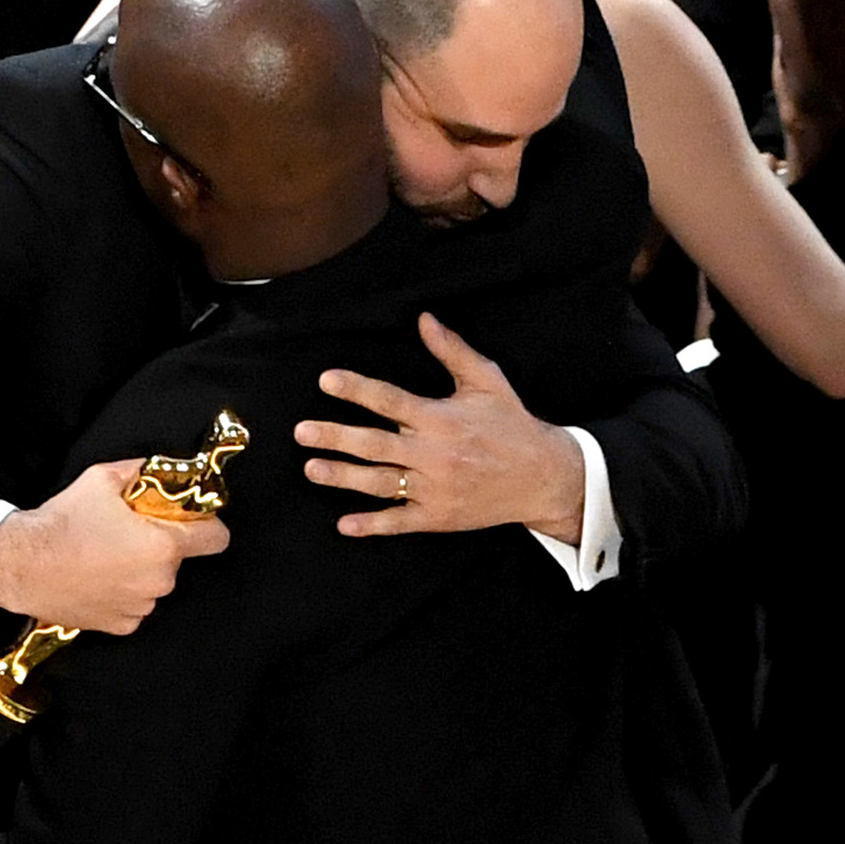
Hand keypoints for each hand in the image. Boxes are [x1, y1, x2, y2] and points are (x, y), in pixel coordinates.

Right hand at [0, 459, 231, 633]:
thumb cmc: (61, 523)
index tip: (192, 520)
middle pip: (178, 558)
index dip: (207, 525)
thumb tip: (157, 467)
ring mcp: (140, 606)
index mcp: (163, 545)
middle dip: (161, 544)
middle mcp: (159, 581)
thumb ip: (139, 471)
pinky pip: (134, 604)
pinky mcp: (120, 624)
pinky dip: (122, 592)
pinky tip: (96, 577)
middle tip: (128, 531)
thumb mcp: (102, 479)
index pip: (216, 538)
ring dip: (140, 569)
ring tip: (105, 554)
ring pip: (154, 582)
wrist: (21, 564)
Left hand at [294, 313, 584, 541]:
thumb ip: (452, 351)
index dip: (357, 390)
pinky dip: (373, 524)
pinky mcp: (440, 516)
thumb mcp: (487, 381)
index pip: (390, 401)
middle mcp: (435, 454)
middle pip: (375, 445)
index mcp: (442, 418)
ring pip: (381, 483)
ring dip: (344, 477)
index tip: (326, 381)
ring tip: (311, 468)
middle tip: (301, 431)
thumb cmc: (511, 423)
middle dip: (335, 437)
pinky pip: (401, 521)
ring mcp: (436, 488)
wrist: (543, 476)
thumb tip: (424, 319)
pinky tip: (345, 524)